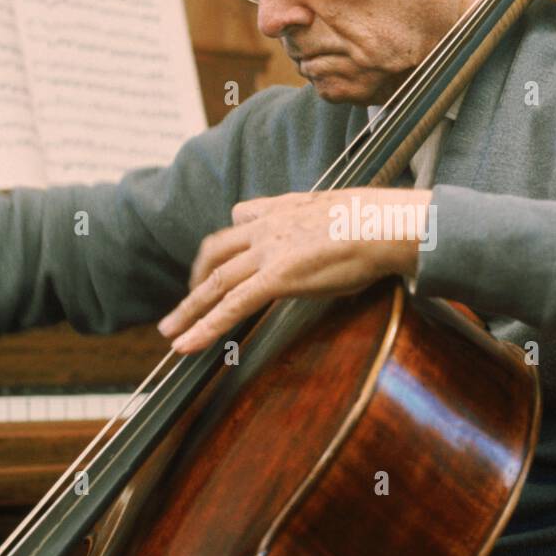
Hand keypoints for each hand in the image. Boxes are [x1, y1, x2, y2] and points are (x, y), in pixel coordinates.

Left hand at [156, 187, 433, 353]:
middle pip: (215, 251)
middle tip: (184, 303)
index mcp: (282, 209)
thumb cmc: (378, 224)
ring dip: (188, 309)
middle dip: (196, 279)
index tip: (217, 263)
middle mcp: (266, 227)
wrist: (386, 224)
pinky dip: (204, 327)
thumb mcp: (342, 215)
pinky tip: (187, 346)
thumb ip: (324, 226)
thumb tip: (337, 239)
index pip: (239, 219)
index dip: (225, 246)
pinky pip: (230, 306)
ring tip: (170, 332)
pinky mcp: (275, 277)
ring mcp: (267, 252)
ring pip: (214, 283)